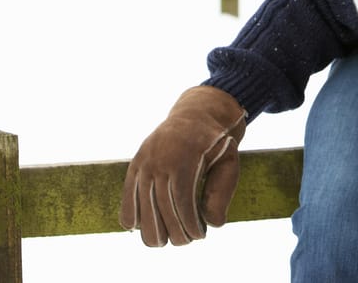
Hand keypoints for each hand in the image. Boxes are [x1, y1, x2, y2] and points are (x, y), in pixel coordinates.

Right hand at [120, 85, 246, 246]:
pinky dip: (129, 212)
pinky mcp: (136, 162)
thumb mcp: (229, 161)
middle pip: (161, 206)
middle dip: (173, 231)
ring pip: (142, 203)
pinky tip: (134, 228)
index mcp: (185, 156)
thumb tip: (214, 224)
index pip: (182, 201)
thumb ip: (223, 191)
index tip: (200, 235)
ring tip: (162, 242)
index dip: (189, 224)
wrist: (196, 115)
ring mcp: (145, 160)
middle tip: (185, 241)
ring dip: (151, 229)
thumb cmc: (216, 144)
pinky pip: (128, 192)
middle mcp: (160, 158)